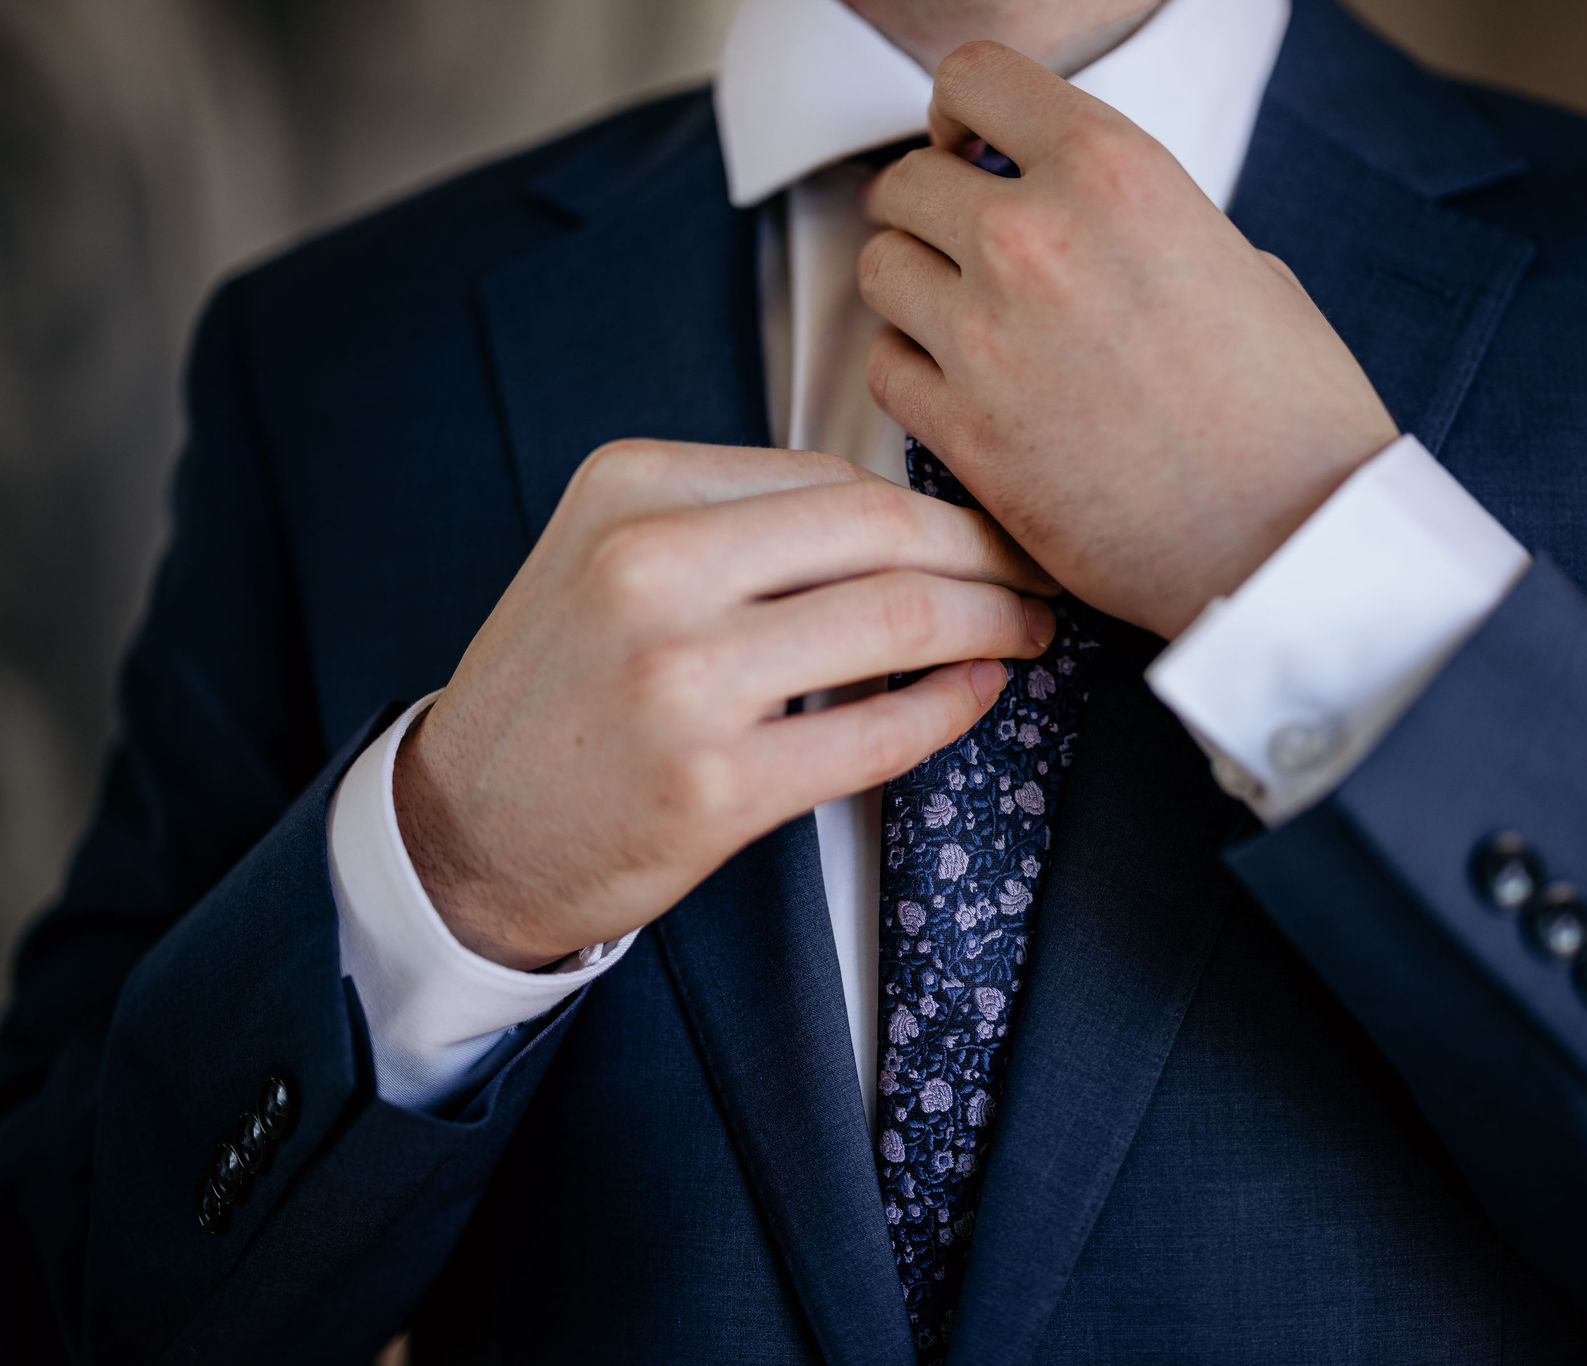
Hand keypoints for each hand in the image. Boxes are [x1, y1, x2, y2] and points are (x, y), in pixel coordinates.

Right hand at [392, 440, 1057, 969]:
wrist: (466, 826)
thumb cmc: (567, 686)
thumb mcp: (615, 556)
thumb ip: (742, 521)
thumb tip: (911, 519)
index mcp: (631, 488)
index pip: (835, 478)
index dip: (941, 507)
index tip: (992, 531)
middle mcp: (649, 568)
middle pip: (884, 532)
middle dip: (991, 553)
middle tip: (1041, 576)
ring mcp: (679, 678)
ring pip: (898, 620)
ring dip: (994, 624)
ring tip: (1029, 632)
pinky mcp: (712, 784)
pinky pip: (879, 731)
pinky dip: (952, 707)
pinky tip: (977, 694)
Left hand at [859, 42, 1399, 638]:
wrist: (1292, 542)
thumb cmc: (1292, 413)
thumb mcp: (1238, 261)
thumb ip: (1136, 222)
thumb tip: (1083, 221)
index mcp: (1112, 170)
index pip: (974, 78)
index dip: (959, 114)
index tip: (968, 151)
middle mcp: (1033, 238)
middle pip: (905, 182)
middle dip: (927, 213)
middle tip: (962, 253)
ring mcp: (986, 337)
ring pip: (878, 271)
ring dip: (912, 293)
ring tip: (964, 328)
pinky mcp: (963, 434)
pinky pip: (884, 370)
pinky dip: (912, 375)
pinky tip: (961, 394)